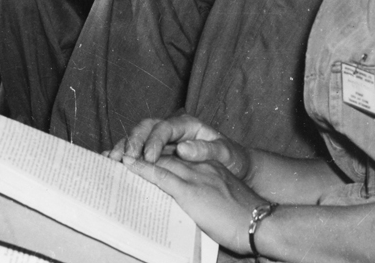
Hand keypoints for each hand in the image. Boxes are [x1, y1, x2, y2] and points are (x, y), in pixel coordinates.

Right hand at [108, 114, 252, 181]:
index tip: (149, 157)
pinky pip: (138, 150)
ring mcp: (164, 140)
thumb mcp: (226, 153)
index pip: (166, 127)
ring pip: (139, 136)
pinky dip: (126, 154)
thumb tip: (183, 149)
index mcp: (188, 125)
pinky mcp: (158, 152)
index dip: (154, 140)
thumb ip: (206, 150)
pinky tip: (113, 162)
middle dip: (134, 141)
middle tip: (127, 158)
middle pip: (147, 127)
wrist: (235, 167)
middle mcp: (173, 129)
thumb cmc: (231, 158)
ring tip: (113, 160)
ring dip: (125, 147)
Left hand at [119, 153, 265, 253]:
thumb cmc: (244, 219)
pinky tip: (129, 165)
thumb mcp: (221, 201)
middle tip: (117, 152)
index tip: (137, 156)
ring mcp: (195, 176)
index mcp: (208, 167)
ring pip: (159, 160)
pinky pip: (161, 175)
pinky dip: (143, 169)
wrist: (258, 223)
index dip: (154, 155)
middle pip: (164, 154)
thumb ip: (203, 198)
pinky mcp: (190, 190)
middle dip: (140, 152)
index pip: (176, 157)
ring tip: (115, 157)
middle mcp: (200, 166)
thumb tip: (188, 209)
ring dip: (135, 157)